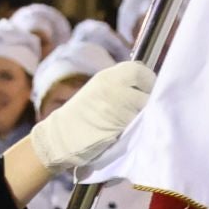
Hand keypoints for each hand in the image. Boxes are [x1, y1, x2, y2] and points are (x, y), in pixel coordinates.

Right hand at [29, 60, 155, 173]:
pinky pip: (139, 122)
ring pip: (145, 107)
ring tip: (130, 121)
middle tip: (141, 109)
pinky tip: (126, 130)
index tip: (146, 91)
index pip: (139, 70)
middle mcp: (113, 86)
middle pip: (147, 88)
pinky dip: (137, 127)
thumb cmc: (81, 116)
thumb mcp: (98, 90)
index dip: (147, 81)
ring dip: (144, 115)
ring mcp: (117, 104)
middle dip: (148, 98)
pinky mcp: (119, 123)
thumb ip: (120, 84)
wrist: (61, 138)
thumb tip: (146, 84)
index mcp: (107, 76)